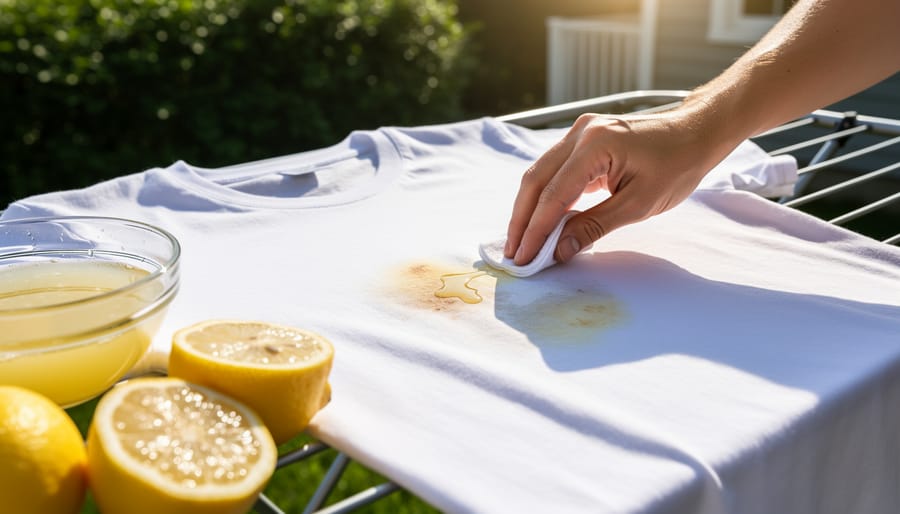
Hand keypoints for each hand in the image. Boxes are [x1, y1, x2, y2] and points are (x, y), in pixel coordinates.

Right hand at [504, 109, 730, 264]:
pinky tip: (541, 221)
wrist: (696, 134)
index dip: (536, 230)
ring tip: (521, 242)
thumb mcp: (639, 204)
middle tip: (514, 254)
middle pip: (535, 180)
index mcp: (596, 145)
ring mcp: (579, 133)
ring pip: (539, 175)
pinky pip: (554, 171)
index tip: (524, 258)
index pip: (554, 194)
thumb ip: (594, 226)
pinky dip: (545, 197)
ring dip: (529, 210)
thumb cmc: (677, 166)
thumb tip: (559, 250)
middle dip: (522, 220)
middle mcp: (580, 133)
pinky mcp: (582, 140)